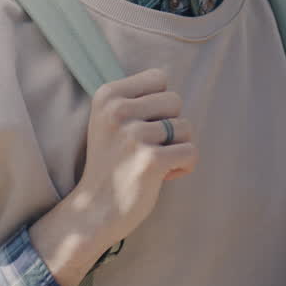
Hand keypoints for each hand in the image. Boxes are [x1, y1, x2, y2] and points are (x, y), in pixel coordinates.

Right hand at [31, 68, 197, 285]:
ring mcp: (133, 136)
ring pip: (186, 127)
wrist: (94, 210)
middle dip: (170, 125)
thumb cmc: (112, 161)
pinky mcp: (151, 161)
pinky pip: (191, 152)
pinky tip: (162, 176)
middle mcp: (118, 112)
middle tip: (146, 148)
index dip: (158, 104)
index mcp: (107, 96)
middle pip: (175, 100)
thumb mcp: (110, 119)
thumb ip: (136, 97)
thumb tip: (167, 76)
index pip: (159, 78)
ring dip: (177, 148)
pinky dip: (184, 166)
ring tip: (152, 162)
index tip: (138, 125)